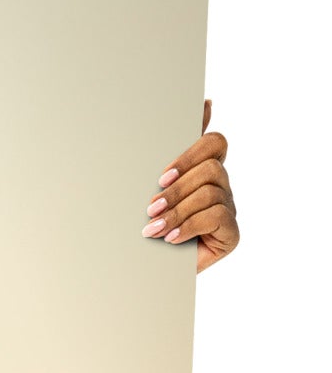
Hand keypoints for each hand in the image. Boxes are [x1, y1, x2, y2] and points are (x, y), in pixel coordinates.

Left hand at [144, 100, 237, 270]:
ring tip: (153, 228)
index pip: (214, 143)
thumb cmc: (143, 222)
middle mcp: (220, 186)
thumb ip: (165, 147)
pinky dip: (189, 226)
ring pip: (211, 192)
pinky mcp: (231, 233)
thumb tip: (202, 103)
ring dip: (177, 211)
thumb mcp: (146, 186)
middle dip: (177, 188)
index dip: (191, 153)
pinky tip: (170, 238)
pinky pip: (217, 217)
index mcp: (202, 169)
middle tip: (150, 207)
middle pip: (211, 168)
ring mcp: (228, 209)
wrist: (141, 269)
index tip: (161, 176)